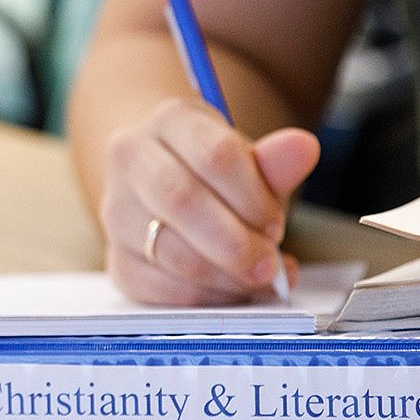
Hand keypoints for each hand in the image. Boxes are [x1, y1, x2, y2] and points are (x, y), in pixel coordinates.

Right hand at [98, 98, 319, 304]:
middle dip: (234, 243)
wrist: (165, 180)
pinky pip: (157, 288)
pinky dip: (202, 297)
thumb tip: (304, 149)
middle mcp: (131, 160)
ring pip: (167, 250)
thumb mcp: (247, 158)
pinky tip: (227, 290)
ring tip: (253, 280)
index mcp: (170, 121)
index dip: (253, 198)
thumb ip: (274, 162)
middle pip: (181, 201)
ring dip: (222, 276)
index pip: (214, 156)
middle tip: (268, 265)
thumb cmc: (213, 171)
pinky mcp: (115, 259)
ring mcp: (115, 211)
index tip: (276, 225)